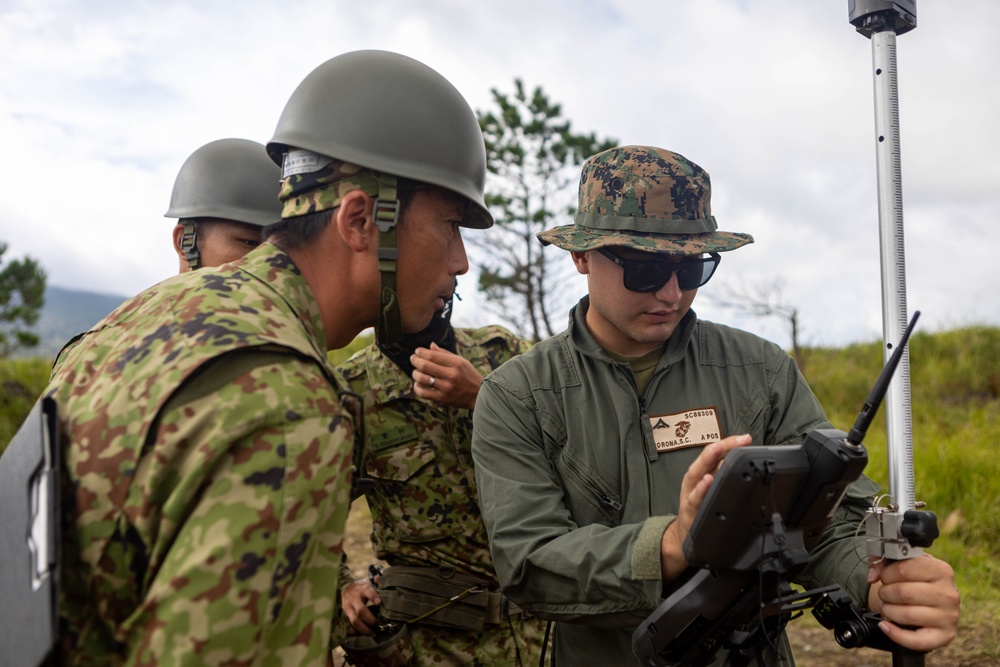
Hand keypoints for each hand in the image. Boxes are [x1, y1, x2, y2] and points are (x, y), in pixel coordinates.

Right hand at [341, 579, 382, 636]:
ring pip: (354, 621)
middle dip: (371, 619)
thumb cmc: (361, 588)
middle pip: (361, 611)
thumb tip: (384, 579)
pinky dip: (354, 632)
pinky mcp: (343, 616)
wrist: (345, 589)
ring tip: (373, 634)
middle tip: (379, 624)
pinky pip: (347, 627)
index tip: (379, 602)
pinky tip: (361, 634)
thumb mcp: (369, 582)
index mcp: (362, 590)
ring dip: (364, 629)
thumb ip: (377, 582)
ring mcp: (347, 608)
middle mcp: (354, 599)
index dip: (373, 596)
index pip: (368, 592)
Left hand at [410, 342, 483, 409]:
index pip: (432, 355)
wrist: (479, 395)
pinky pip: (423, 393)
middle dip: (415, 360)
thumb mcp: (461, 361)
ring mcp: (446, 387)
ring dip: (415, 373)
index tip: (417, 351)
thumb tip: (430, 345)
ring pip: (422, 379)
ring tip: (416, 371)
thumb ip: (445, 353)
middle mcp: (451, 375)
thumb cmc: (469, 375)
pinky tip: (418, 384)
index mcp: (456, 363)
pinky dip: (417, 388)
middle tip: (413, 358)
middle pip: (425, 366)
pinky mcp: (442, 398)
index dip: (421, 352)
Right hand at [660, 434, 751, 580]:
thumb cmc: (700, 510)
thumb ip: (725, 476)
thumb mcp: (711, 490)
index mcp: (701, 474)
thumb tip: (746, 462)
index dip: (729, 444)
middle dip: (720, 447)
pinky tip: (708, 482)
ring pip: (697, 474)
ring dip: (707, 461)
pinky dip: (700, 489)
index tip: (745, 438)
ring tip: (718, 450)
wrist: (684, 537)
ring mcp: (690, 495)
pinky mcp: (690, 512)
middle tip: (736, 439)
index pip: (715, 454)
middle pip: (706, 459)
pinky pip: (695, 499)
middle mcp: (694, 481)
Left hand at [866, 553, 959, 651]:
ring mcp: (949, 616)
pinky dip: (895, 634)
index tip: (885, 576)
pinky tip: (885, 625)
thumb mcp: (904, 562)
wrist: (934, 599)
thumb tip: (871, 576)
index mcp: (941, 570)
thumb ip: (883, 560)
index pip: (903, 569)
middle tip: (885, 593)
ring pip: (907, 615)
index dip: (886, 574)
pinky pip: (916, 641)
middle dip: (885, 593)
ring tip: (887, 605)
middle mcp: (948, 594)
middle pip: (903, 593)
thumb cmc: (916, 579)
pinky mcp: (945, 636)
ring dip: (888, 610)